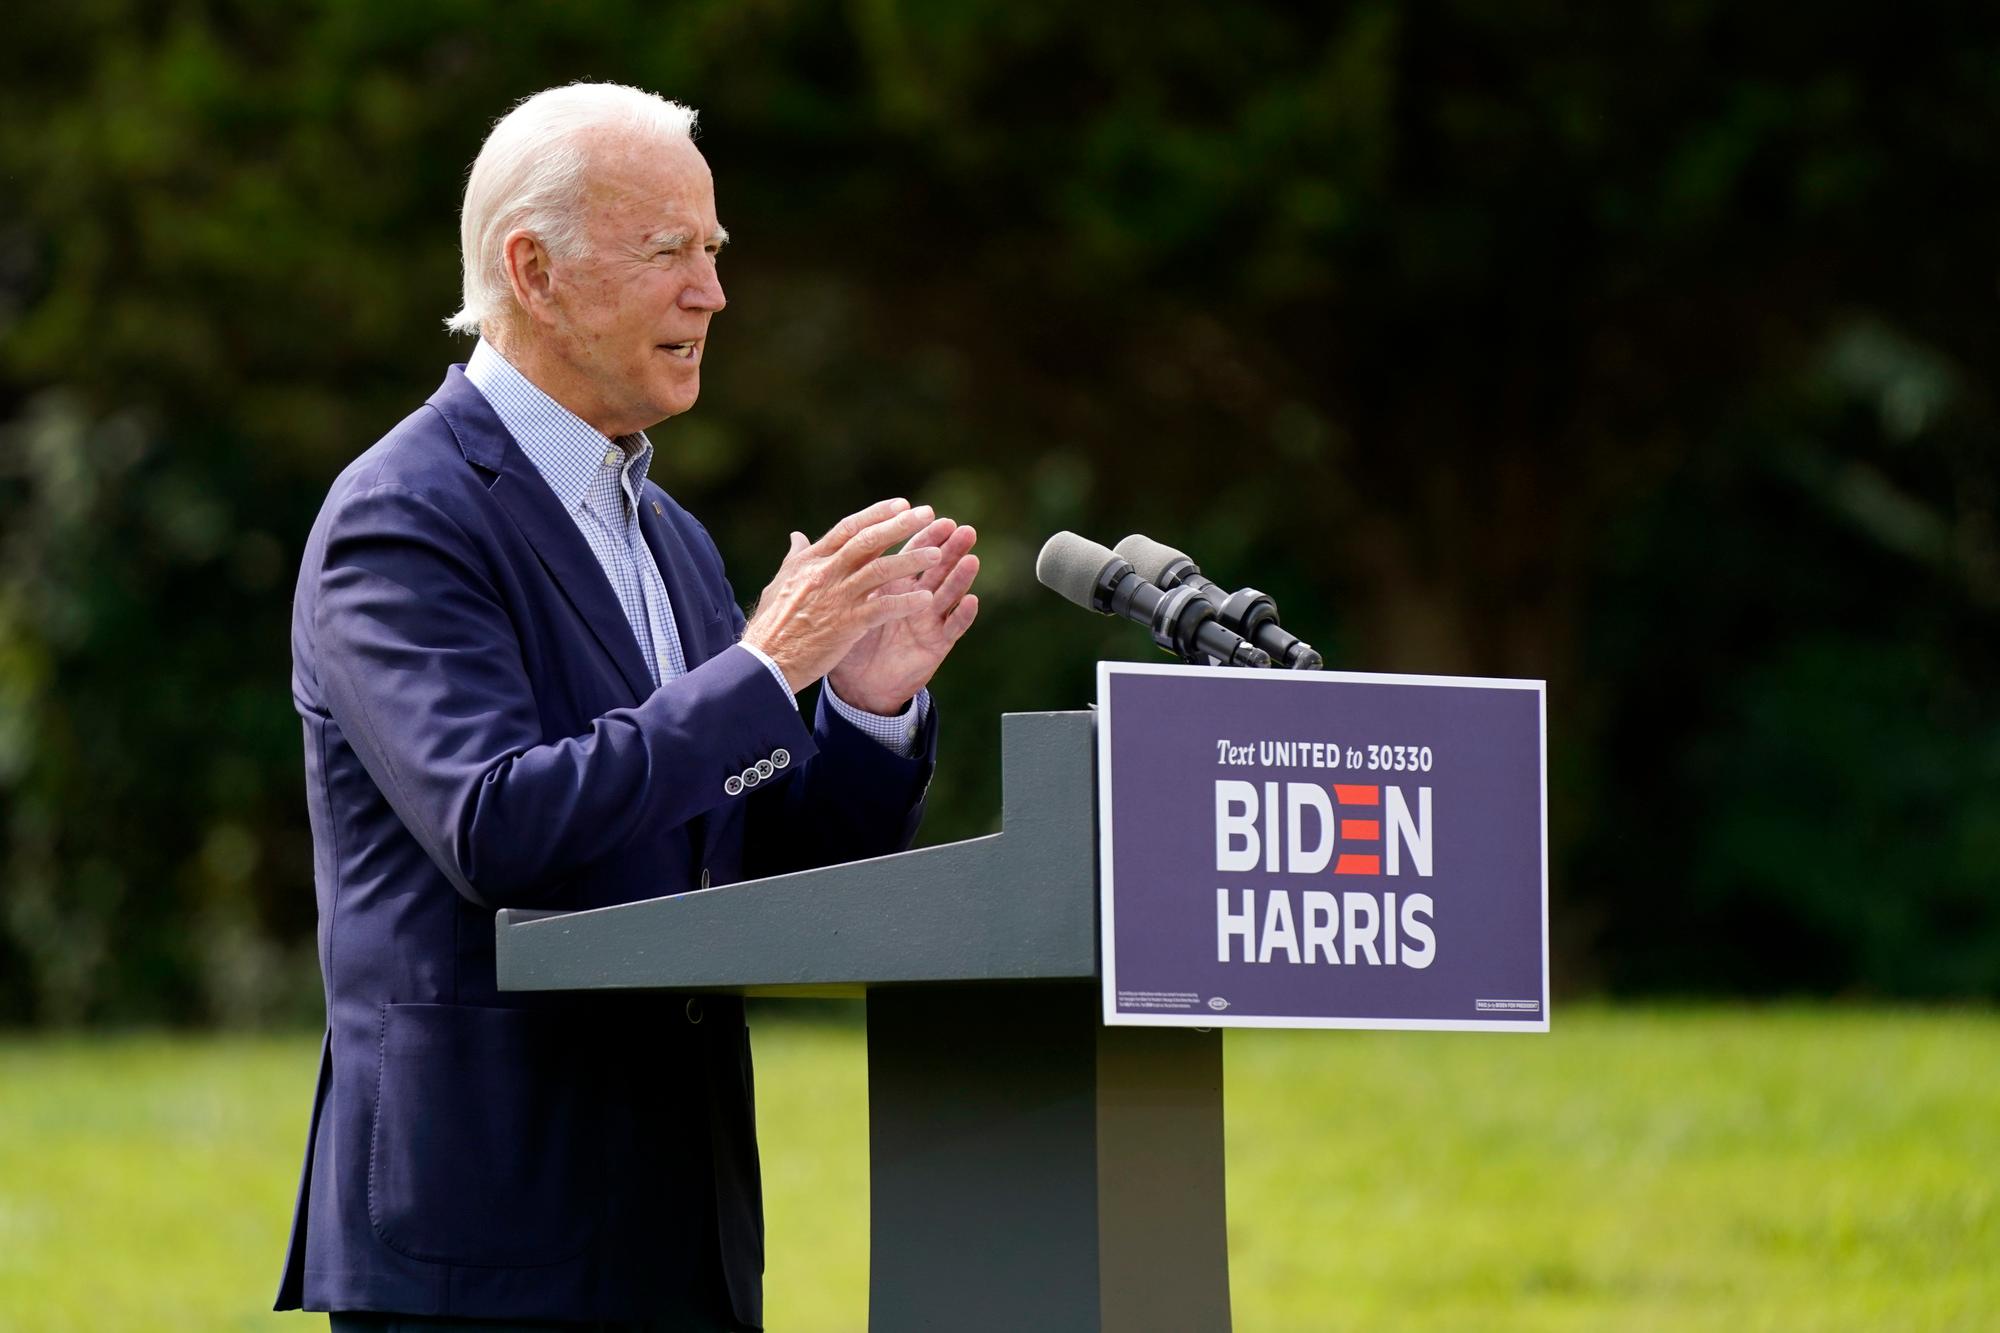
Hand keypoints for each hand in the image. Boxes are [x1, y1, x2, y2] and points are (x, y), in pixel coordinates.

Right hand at [741, 499, 942, 693]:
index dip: (878, 514)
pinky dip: (905, 602)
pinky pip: (882, 608)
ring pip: (880, 570)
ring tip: (938, 555)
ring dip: (911, 561)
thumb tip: (798, 535)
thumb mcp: (781, 582)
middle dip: (901, 526)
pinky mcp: (846, 625)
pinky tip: (926, 599)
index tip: (903, 504)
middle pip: (869, 541)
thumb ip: (796, 557)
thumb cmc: (772, 623)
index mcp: (812, 561)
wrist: (766, 661)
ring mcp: (837, 598)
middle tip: (929, 515)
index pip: (849, 528)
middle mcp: (826, 573)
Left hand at [827, 516, 978, 714]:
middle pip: (936, 567)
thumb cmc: (851, 643)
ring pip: (948, 593)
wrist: (858, 686)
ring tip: (971, 558)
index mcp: (893, 585)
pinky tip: (970, 600)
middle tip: (963, 529)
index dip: (921, 534)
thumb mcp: (839, 604)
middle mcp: (915, 598)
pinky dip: (962, 615)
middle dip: (950, 548)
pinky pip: (952, 629)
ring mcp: (928, 620)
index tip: (929, 513)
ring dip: (961, 576)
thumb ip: (830, 571)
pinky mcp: (936, 645)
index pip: (910, 553)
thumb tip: (796, 536)